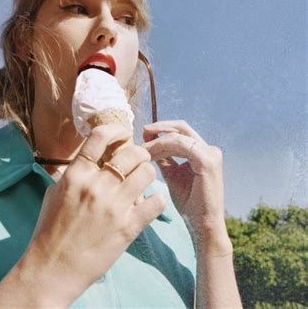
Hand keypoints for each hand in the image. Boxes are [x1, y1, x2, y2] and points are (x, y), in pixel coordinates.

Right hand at [26, 122, 165, 304]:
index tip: (123, 134)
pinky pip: (156, 202)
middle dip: (139, 153)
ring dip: (148, 174)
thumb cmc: (49, 230)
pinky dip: (156, 200)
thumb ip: (72, 174)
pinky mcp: (128, 227)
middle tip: (138, 161)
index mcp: (76, 174)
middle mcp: (97, 185)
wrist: (52, 268)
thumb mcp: (53, 193)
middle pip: (132, 153)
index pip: (100, 136)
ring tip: (142, 181)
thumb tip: (86, 160)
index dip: (116, 130)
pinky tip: (149, 203)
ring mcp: (114, 206)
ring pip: (148, 172)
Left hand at [142, 120, 227, 244]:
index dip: (161, 129)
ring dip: (157, 141)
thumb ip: (165, 158)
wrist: (202, 226)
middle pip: (181, 127)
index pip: (180, 131)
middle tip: (141, 132)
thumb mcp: (173, 175)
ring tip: (142, 149)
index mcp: (203, 152)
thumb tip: (149, 144)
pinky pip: (180, 145)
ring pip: (177, 136)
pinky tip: (150, 156)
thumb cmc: (189, 204)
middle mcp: (210, 149)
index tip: (143, 135)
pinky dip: (163, 147)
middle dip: (159, 128)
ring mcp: (211, 154)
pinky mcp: (207, 161)